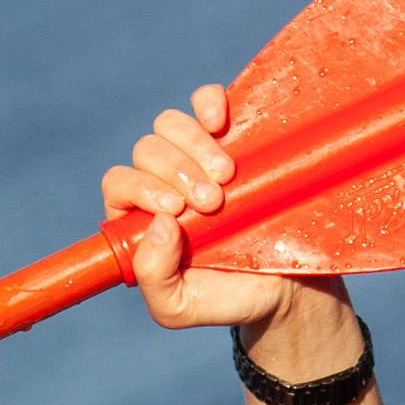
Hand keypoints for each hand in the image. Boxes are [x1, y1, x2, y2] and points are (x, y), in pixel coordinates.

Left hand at [102, 83, 362, 378]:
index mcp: (139, 218)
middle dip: (176, 171)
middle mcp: (162, 181)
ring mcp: (195, 154)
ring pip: (168, 124)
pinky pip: (204, 98)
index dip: (141, 189)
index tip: (177, 210)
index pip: (119, 185)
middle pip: (145, 150)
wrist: (286, 286)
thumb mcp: (179, 306)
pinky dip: (208, 102)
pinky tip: (221, 124)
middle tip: (213, 202)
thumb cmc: (227, 296)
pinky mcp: (229, 133)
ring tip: (228, 176)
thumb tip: (156, 224)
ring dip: (192, 144)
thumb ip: (153, 277)